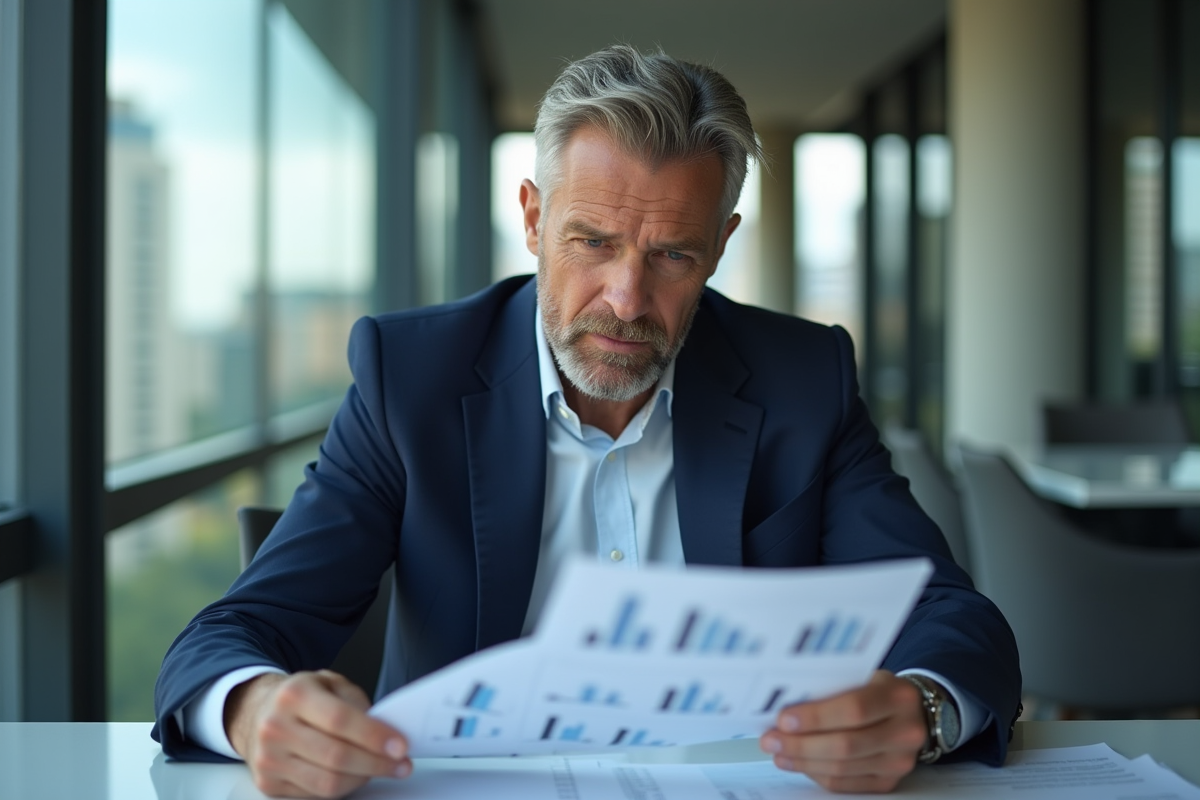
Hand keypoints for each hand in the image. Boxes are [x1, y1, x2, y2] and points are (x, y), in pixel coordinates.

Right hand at [225, 670, 411, 797]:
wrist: (258, 713)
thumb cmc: (303, 698)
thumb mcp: (329, 683)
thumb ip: (356, 703)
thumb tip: (387, 733)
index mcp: (294, 694)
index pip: (340, 720)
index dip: (374, 736)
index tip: (400, 746)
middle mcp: (275, 727)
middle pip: (336, 756)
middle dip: (376, 763)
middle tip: (401, 764)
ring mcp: (269, 758)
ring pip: (327, 783)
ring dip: (363, 779)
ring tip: (380, 769)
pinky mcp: (268, 783)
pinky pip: (315, 795)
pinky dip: (342, 788)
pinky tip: (355, 775)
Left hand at [758, 670, 927, 793]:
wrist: (914, 713)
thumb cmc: (878, 690)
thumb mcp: (864, 676)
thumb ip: (834, 688)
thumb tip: (785, 704)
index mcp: (899, 697)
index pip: (854, 710)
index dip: (815, 717)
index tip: (783, 719)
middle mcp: (905, 732)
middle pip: (845, 745)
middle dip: (801, 745)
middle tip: (771, 740)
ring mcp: (899, 761)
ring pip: (842, 768)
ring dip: (803, 762)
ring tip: (778, 752)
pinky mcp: (889, 782)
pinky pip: (845, 783)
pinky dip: (817, 774)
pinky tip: (799, 764)